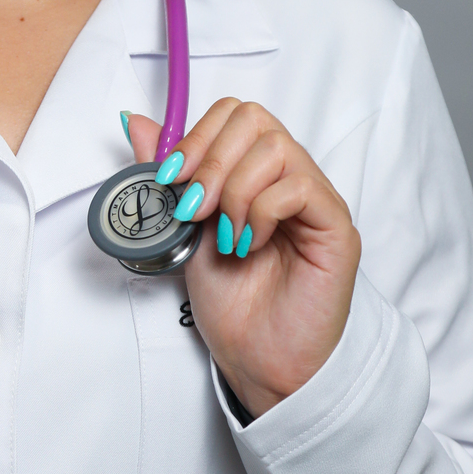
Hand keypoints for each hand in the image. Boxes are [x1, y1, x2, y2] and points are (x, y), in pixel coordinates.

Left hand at [126, 102, 359, 417]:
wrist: (256, 361)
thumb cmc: (232, 303)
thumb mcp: (183, 228)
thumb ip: (167, 175)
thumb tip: (136, 122)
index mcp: (257, 173)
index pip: (234, 113)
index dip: (196, 137)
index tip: (168, 178)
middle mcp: (290, 177)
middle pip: (253, 118)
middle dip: (210, 159)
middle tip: (193, 208)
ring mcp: (316, 200)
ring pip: (275, 147)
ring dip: (233, 191)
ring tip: (224, 237)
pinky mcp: (336, 227)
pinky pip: (299, 187)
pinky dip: (261, 213)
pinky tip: (249, 246)